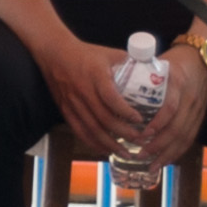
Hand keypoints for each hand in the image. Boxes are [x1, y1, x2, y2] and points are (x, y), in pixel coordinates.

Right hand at [33, 35, 139, 161]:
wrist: (55, 53)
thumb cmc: (85, 53)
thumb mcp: (109, 53)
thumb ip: (129, 62)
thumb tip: (152, 71)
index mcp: (96, 76)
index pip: (111, 98)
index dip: (125, 112)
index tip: (140, 120)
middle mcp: (83, 91)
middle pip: (104, 119)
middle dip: (124, 133)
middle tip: (140, 140)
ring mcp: (73, 103)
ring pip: (92, 129)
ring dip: (109, 144)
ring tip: (125, 153)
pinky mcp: (66, 110)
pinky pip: (79, 131)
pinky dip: (92, 143)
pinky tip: (104, 150)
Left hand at [130, 39, 206, 171]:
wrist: (201, 58)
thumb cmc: (172, 61)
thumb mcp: (155, 64)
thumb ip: (139, 77)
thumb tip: (113, 93)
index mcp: (176, 82)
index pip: (170, 107)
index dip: (157, 124)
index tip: (142, 135)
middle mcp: (189, 98)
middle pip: (177, 127)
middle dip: (159, 145)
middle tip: (140, 155)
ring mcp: (197, 109)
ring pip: (185, 136)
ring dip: (168, 153)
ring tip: (151, 165)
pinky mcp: (200, 116)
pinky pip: (190, 137)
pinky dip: (178, 151)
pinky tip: (166, 161)